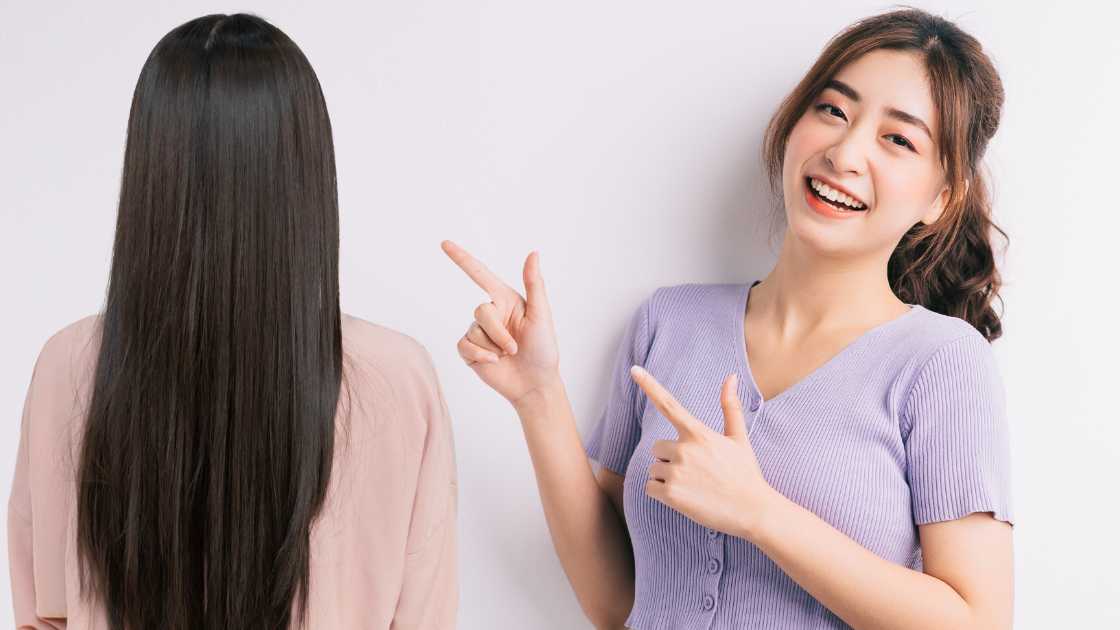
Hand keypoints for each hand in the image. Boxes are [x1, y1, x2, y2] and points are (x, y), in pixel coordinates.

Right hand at [441, 240, 561, 408]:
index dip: (462, 259)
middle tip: (515, 347)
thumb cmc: (543, 349)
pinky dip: (479, 355)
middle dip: (498, 332)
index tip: (444, 243)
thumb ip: (534, 283)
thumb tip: (533, 253)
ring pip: (473, 331)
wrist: (535, 384)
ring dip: (492, 346)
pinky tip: (493, 362)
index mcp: (506, 299)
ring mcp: (479, 332)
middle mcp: (491, 313)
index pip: (480, 274)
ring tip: (508, 355)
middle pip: (480, 311)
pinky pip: (463, 346)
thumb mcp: (541, 315)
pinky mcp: (470, 351)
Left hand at [630, 366, 776, 539]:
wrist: (752, 510)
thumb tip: (731, 376)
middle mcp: (684, 449)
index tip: (634, 370)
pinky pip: (650, 488)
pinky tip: (685, 498)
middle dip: (669, 458)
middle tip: (695, 471)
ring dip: (666, 477)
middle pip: (657, 448)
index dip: (649, 385)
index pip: (669, 404)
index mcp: (698, 433)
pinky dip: (661, 494)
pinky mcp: (670, 494)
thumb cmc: (745, 473)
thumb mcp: (739, 438)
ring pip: (653, 469)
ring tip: (694, 486)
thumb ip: (730, 406)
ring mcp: (676, 472)